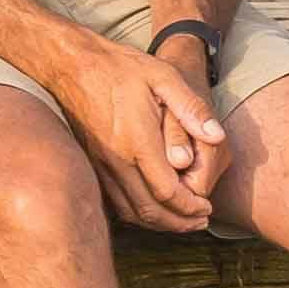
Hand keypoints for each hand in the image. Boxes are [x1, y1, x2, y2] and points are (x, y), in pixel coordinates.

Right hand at [54, 27, 226, 233]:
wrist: (71, 64)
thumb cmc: (120, 67)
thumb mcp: (163, 77)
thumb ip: (191, 108)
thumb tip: (218, 136)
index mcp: (137, 141)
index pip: (168, 192)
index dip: (191, 207)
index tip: (207, 208)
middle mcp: (116, 160)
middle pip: (150, 212)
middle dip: (179, 223)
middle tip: (199, 222)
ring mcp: (100, 166)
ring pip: (130, 212)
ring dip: (159, 223)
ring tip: (181, 221)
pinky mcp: (92, 166)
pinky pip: (115, 203)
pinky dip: (137, 214)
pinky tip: (153, 208)